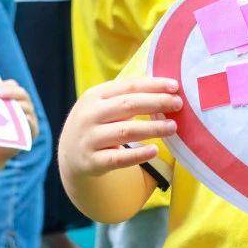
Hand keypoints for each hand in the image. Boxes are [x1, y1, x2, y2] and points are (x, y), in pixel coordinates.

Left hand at [0, 79, 39, 164]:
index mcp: (13, 99)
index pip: (13, 86)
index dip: (6, 85)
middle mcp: (24, 106)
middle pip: (22, 94)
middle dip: (11, 92)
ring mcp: (30, 118)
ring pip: (27, 107)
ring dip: (18, 105)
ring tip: (6, 107)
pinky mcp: (32, 131)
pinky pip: (31, 124)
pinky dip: (27, 120)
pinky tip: (21, 119)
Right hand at [59, 76, 180, 177]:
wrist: (69, 154)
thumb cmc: (96, 123)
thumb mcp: (102, 104)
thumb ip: (126, 95)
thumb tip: (164, 87)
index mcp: (94, 96)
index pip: (128, 86)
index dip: (153, 85)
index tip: (175, 86)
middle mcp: (89, 115)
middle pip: (128, 105)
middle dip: (156, 103)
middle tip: (178, 104)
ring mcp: (89, 139)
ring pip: (125, 132)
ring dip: (152, 128)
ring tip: (173, 127)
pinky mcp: (92, 162)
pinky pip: (118, 158)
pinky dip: (137, 155)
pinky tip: (154, 151)